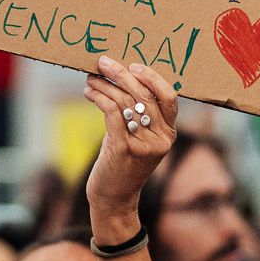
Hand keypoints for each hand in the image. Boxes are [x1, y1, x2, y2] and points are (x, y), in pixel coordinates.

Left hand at [83, 56, 177, 237]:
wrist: (114, 197)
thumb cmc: (124, 163)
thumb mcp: (140, 140)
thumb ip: (140, 116)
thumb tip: (123, 78)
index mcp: (170, 134)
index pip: (170, 97)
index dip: (153, 78)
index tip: (133, 65)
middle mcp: (161, 138)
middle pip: (144, 95)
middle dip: (121, 74)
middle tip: (104, 62)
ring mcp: (144, 144)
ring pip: (125, 101)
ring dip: (104, 85)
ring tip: (91, 79)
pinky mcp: (124, 148)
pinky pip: (111, 112)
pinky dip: (98, 97)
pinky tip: (89, 92)